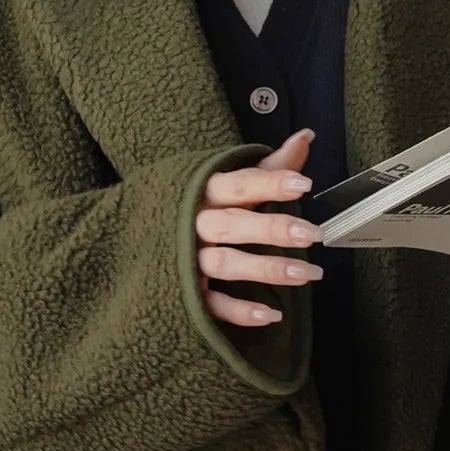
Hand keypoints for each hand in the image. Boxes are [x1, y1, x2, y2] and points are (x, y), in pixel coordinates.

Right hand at [195, 128, 325, 328]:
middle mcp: (194, 223)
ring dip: (265, 269)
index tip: (303, 185)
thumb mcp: (229, 181)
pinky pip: (210, 303)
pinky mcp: (185, 291)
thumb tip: (306, 136)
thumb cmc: (201, 205)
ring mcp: (187, 258)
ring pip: (225, 263)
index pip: (240, 184)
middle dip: (271, 229)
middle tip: (312, 234)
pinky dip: (239, 311)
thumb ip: (269, 166)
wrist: (137, 234)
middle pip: (233, 225)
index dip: (270, 183)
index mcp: (205, 192)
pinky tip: (271, 314)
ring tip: (305, 274)